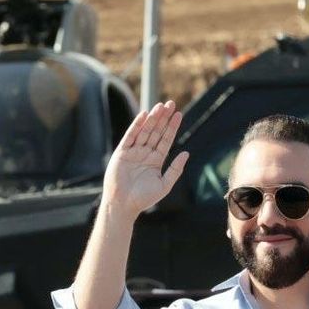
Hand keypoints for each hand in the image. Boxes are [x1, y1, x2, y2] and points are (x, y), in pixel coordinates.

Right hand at [103, 100, 189, 217]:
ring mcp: (133, 152)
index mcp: (155, 160)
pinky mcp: (122, 153)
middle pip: (156, 132)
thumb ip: (175, 169)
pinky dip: (136, 125)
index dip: (172, 127)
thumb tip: (186, 153)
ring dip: (153, 118)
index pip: (166, 140)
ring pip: (145, 131)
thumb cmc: (143, 198)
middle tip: (171, 103)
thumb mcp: (164, 184)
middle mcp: (145, 154)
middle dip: (163, 118)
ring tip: (161, 106)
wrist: (124, 205)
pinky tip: (144, 115)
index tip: (179, 114)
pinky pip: (130, 136)